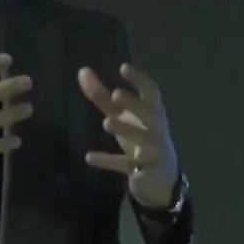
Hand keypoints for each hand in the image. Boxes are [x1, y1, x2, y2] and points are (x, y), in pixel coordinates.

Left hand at [77, 63, 179, 207]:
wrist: (161, 176)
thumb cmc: (140, 135)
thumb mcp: (121, 115)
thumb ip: (102, 95)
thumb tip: (82, 71)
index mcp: (153, 111)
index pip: (151, 92)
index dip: (139, 80)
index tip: (123, 67)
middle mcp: (156, 128)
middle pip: (149, 114)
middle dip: (134, 104)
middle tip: (116, 93)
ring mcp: (152, 149)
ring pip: (142, 138)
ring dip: (125, 129)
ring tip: (106, 122)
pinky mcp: (142, 169)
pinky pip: (126, 164)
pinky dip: (108, 160)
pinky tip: (89, 157)